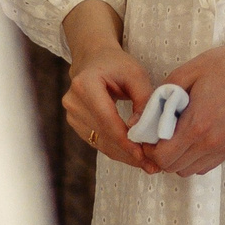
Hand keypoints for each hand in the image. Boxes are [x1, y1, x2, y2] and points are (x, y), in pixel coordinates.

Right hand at [61, 0, 158, 171]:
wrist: (94, 58)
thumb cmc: (117, 64)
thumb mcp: (136, 74)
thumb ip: (143, 100)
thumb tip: (143, 131)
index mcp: (85, 85)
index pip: (107, 120)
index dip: (125, 141)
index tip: (144, 156)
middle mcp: (73, 101)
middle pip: (104, 136)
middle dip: (129, 153)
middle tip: (153, 167)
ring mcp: (71, 114)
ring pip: (101, 144)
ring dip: (124, 156)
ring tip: (148, 165)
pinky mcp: (76, 123)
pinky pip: (98, 142)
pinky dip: (117, 150)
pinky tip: (135, 157)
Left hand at [145, 37, 224, 176]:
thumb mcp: (187, 72)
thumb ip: (161, 97)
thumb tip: (142, 118)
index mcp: (196, 125)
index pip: (162, 157)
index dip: (149, 148)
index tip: (148, 133)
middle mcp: (210, 143)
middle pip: (172, 168)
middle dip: (160, 154)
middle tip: (159, 134)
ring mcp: (223, 148)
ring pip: (188, 171)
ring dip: (177, 158)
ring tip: (177, 136)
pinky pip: (205, 166)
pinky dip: (193, 159)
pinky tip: (194, 139)